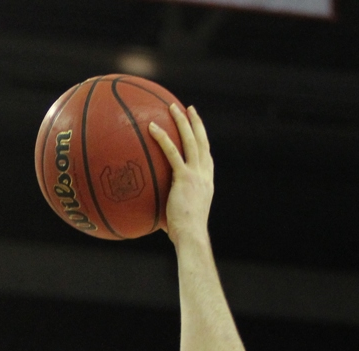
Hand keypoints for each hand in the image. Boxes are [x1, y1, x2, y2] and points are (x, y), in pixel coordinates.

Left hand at [148, 104, 213, 245]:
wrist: (191, 236)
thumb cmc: (183, 233)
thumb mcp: (179, 215)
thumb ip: (169, 206)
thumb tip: (151, 211)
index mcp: (206, 182)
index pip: (206, 155)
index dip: (202, 139)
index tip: (197, 128)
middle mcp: (205, 174)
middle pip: (202, 141)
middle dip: (195, 123)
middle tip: (188, 109)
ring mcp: (196, 174)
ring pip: (190, 140)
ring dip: (182, 121)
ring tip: (172, 106)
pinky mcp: (185, 177)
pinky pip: (172, 152)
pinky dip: (163, 138)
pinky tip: (152, 127)